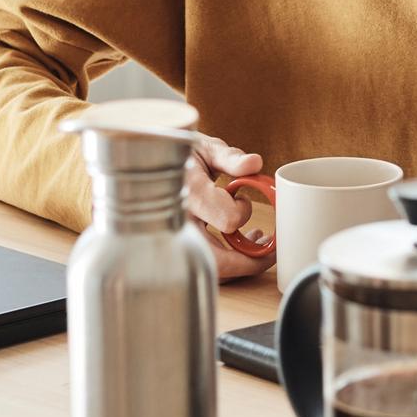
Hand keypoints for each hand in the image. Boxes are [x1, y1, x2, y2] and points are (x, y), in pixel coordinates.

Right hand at [183, 132, 271, 282]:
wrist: (146, 162)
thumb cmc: (177, 154)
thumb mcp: (204, 148)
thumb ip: (230, 157)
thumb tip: (254, 163)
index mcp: (189, 195)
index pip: (228, 219)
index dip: (243, 211)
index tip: (243, 197)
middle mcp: (179, 223)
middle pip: (218, 261)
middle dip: (250, 260)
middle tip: (269, 249)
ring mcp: (175, 238)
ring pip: (209, 269)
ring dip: (238, 264)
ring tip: (255, 243)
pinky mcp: (176, 245)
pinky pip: (200, 265)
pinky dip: (223, 262)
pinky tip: (236, 246)